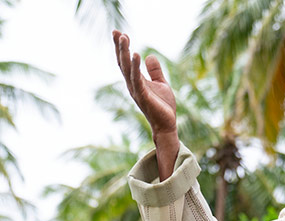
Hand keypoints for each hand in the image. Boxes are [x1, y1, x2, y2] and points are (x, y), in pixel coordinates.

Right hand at [113, 30, 178, 179]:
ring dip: (125, 53)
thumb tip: (150, 56)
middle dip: (120, 47)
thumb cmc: (163, 106)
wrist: (167, 124)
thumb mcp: (161, 84)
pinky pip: (137, 79)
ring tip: (124, 38)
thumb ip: (155, 71)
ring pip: (128, 69)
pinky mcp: (143, 96)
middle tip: (116, 32)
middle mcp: (133, 84)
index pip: (126, 61)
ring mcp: (136, 90)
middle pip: (123, 62)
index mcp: (136, 81)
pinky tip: (136, 55)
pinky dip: (136, 67)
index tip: (118, 32)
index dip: (122, 48)